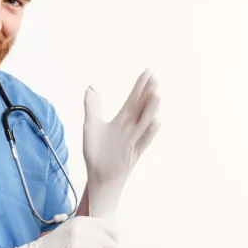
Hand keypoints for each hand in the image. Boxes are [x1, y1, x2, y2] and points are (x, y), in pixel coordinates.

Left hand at [83, 69, 160, 217]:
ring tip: (156, 94)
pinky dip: (149, 133)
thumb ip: (92, 106)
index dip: (140, 86)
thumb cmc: (97, 152)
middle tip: (155, 77)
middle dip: (148, 93)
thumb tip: (92, 86)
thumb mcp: (92, 126)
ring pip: (144, 122)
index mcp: (122, 120)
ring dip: (151, 109)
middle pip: (142, 107)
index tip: (148, 71)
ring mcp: (133, 141)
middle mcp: (130, 128)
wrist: (98, 175)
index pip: (134, 99)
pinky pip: (143, 142)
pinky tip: (156, 121)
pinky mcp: (132, 154)